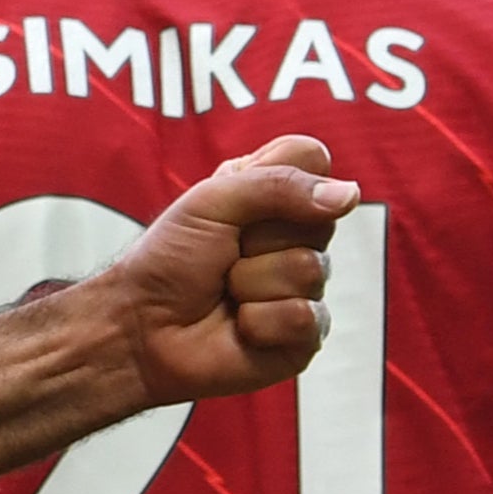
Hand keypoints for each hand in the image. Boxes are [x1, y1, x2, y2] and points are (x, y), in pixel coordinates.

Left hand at [89, 134, 357, 406]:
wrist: (142, 325)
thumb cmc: (169, 258)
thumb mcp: (211, 202)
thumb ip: (277, 186)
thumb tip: (350, 194)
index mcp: (270, 194)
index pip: (313, 159)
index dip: (283, 176)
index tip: (239, 197)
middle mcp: (295, 237)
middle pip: (321, 216)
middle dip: (258, 236)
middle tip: (225, 251)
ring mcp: (304, 286)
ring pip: (309, 270)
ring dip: (249, 282)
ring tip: (225, 291)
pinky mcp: (305, 334)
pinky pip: (303, 317)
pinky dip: (259, 321)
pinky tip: (239, 326)